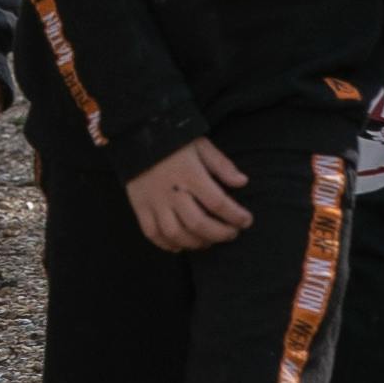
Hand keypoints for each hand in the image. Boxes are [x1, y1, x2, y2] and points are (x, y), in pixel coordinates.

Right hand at [124, 139, 253, 251]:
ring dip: (196, 243)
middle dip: (220, 234)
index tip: (247, 220)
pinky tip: (182, 244)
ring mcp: (154, 202)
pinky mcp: (140, 208)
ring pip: (176, 234)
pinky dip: (168, 245)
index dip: (235, 216)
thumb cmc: (174, 143)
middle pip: (198, 223)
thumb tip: (242, 182)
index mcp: (190, 174)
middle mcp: (172, 191)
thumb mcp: (201, 145)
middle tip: (232, 233)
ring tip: (209, 241)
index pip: (217, 202)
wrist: (136, 138)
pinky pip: (153, 234)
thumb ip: (222, 165)